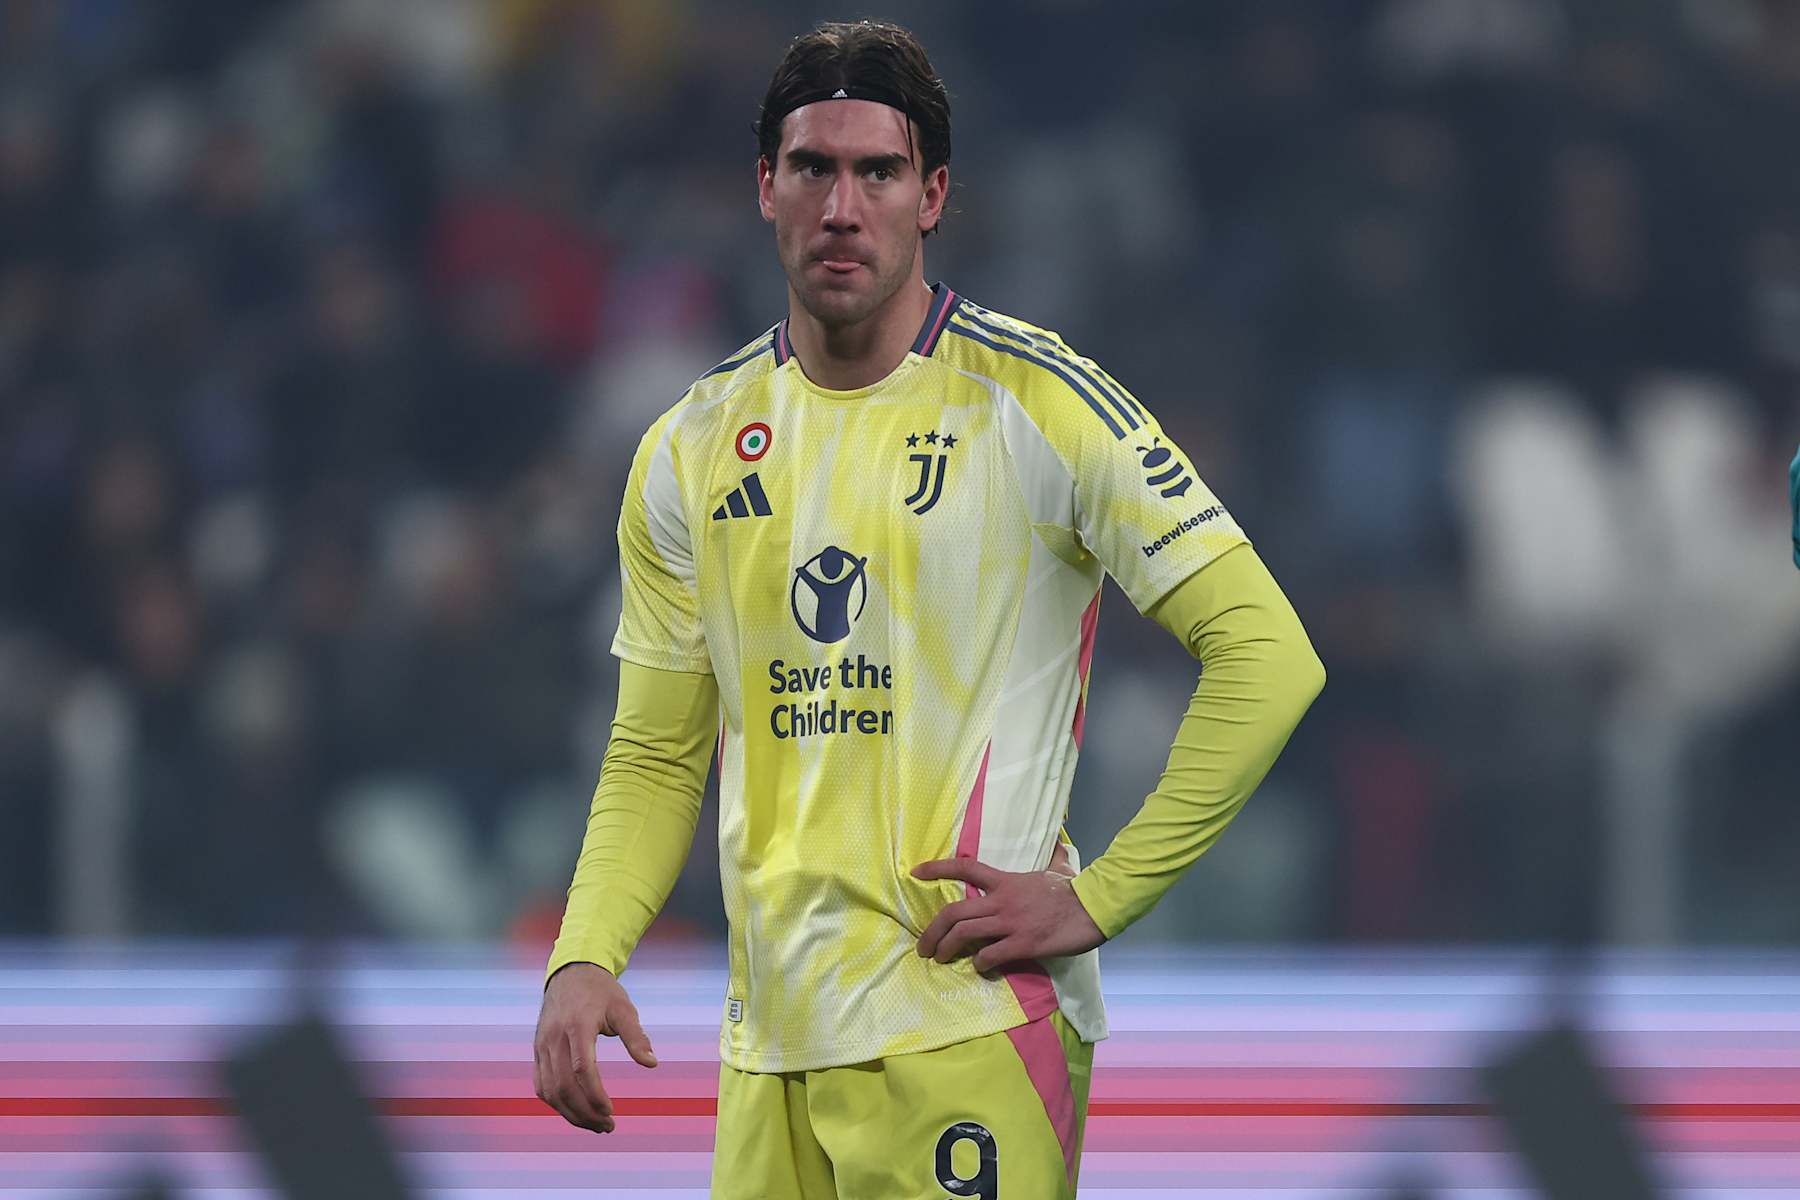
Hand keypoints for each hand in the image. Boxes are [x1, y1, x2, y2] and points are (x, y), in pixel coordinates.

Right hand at [533, 963, 656, 1133]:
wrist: (570, 973)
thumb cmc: (601, 992)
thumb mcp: (624, 1008)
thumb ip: (636, 1036)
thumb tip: (651, 1063)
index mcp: (578, 1025)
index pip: (581, 1068)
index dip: (594, 1094)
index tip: (611, 1111)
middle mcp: (554, 1037)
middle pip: (563, 1086)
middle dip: (585, 1112)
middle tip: (608, 1126)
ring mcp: (542, 1045)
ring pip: (550, 1090)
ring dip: (571, 1113)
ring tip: (596, 1125)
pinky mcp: (537, 1051)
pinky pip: (541, 1085)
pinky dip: (556, 1103)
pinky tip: (576, 1112)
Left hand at [911, 840, 1105, 973]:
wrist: (1092, 908)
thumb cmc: (1073, 889)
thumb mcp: (1057, 867)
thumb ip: (1050, 856)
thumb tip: (1056, 842)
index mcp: (1005, 881)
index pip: (965, 869)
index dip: (938, 869)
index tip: (916, 872)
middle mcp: (1001, 901)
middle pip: (954, 912)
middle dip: (932, 931)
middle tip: (924, 947)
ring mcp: (1010, 923)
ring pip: (964, 934)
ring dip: (946, 949)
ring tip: (939, 959)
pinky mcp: (1022, 944)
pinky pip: (990, 955)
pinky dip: (979, 964)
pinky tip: (980, 967)